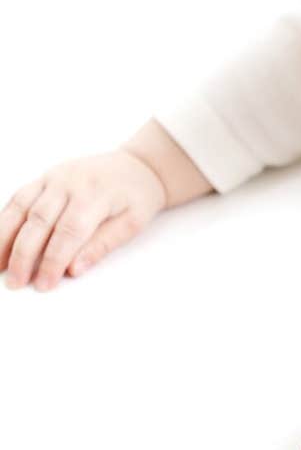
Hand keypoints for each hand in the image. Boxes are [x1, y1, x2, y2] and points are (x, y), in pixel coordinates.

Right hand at [1, 151, 167, 291]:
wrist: (138, 165)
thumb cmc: (136, 196)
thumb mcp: (132, 223)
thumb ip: (102, 245)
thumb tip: (73, 270)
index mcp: (96, 194)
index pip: (69, 232)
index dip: (53, 261)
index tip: (43, 285)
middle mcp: (70, 181)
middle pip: (39, 221)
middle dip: (23, 255)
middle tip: (15, 282)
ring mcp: (54, 177)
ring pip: (21, 207)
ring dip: (4, 238)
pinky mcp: (44, 176)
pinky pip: (18, 197)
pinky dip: (4, 219)